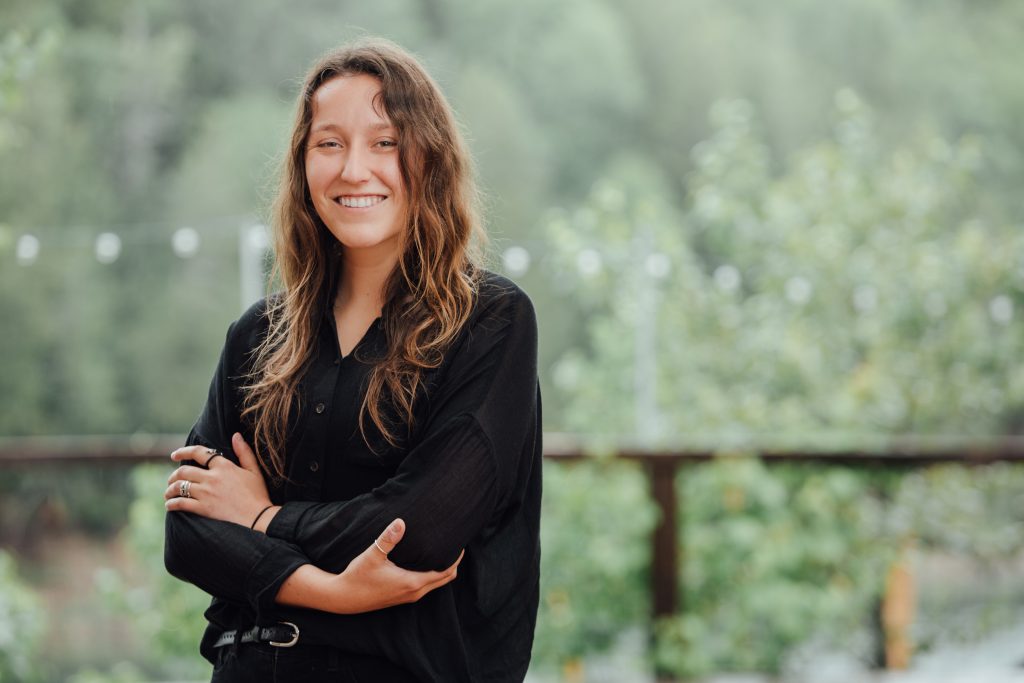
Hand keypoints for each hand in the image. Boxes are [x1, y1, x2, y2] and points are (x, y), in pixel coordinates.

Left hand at [164, 433, 273, 527]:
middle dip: (174, 475)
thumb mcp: (254, 470)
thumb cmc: (258, 494)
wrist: (258, 518)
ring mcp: (206, 493)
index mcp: (224, 466)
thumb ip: (244, 452)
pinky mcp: (203, 508)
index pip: (199, 453)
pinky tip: (170, 505)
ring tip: (169, 492)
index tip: (174, 455)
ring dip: (170, 489)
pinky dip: (172, 504)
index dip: (184, 451)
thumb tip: (235, 435)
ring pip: (179, 486)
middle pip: (184, 471)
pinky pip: (181, 503)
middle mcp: (212, 478)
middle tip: (171, 479)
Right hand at [277, 519, 463, 613]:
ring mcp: (408, 597)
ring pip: (435, 584)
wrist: (342, 598)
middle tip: (457, 544)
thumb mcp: (372, 555)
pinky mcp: (401, 598)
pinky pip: (425, 587)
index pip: (445, 572)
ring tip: (445, 551)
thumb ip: (388, 539)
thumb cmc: (357, 576)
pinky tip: (427, 562)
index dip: (456, 558)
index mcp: (412, 583)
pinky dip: (432, 575)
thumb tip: (400, 521)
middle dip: (453, 563)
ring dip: (443, 570)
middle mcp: (414, 593)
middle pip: (445, 579)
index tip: (462, 543)